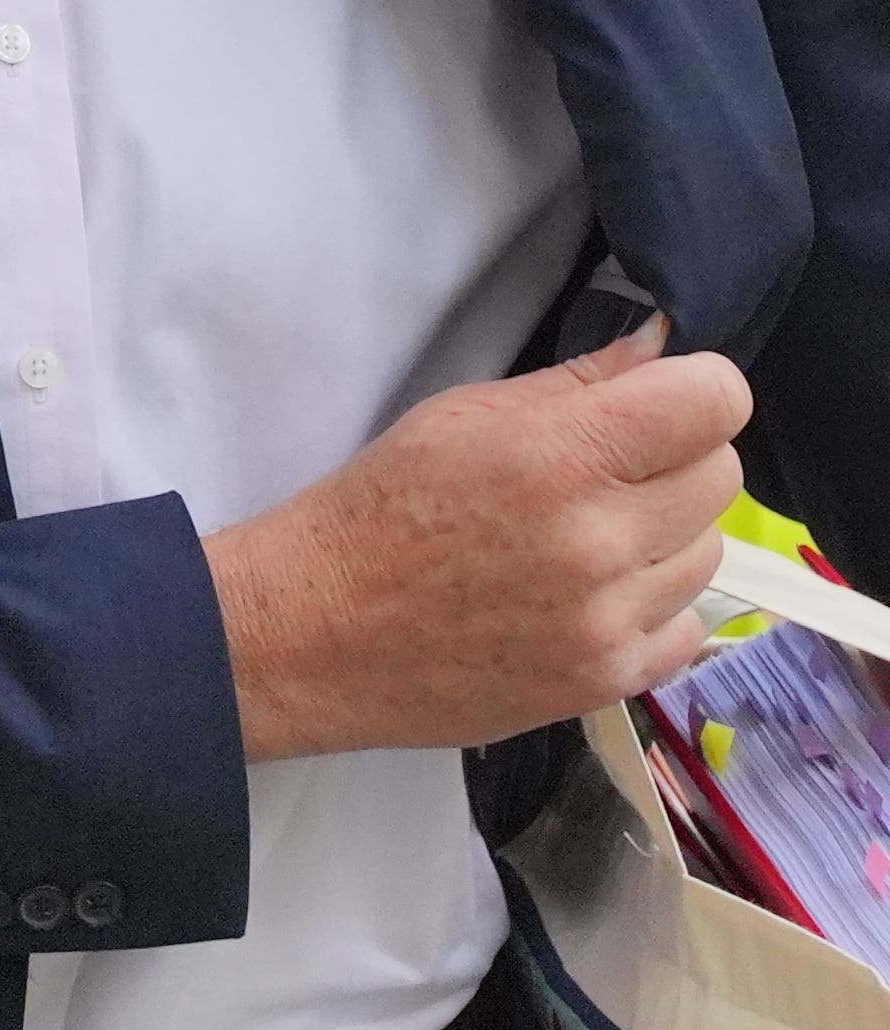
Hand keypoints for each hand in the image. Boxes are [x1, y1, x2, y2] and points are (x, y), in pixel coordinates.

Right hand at [204, 324, 756, 761]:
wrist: (307, 635)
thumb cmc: (373, 514)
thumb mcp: (460, 418)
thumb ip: (575, 383)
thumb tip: (662, 348)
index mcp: (561, 455)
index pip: (716, 399)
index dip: (690, 394)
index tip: (653, 409)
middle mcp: (598, 539)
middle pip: (722, 475)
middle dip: (672, 465)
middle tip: (602, 480)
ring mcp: (607, 619)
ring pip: (707, 553)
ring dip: (660, 542)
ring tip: (581, 548)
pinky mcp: (604, 681)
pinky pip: (688, 628)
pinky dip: (650, 612)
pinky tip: (586, 604)